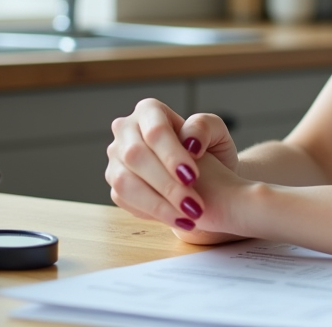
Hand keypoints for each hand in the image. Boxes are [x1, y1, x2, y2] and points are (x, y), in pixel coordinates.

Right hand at [106, 98, 245, 243]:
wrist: (206, 174)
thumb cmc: (209, 149)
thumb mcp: (216, 132)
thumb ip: (204, 127)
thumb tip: (188, 142)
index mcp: (149, 111)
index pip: (155, 132)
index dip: (172, 155)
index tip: (192, 176)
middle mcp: (126, 131)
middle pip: (136, 156)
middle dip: (166, 184)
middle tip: (192, 204)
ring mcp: (116, 158)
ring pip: (125, 181)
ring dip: (157, 203)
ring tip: (188, 216)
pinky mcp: (115, 184)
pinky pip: (124, 200)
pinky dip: (151, 212)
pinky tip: (176, 219)